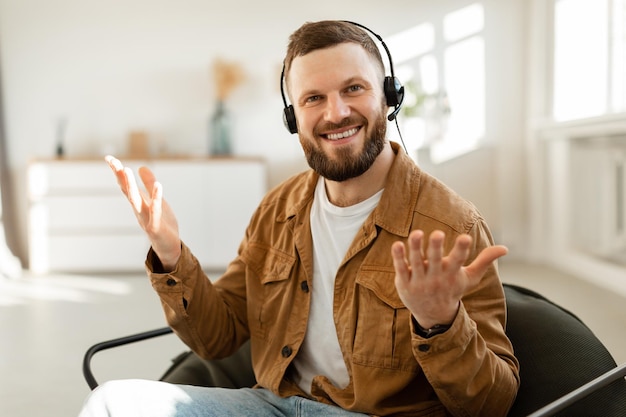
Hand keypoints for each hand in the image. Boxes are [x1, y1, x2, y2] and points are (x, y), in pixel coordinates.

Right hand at [105, 155, 180, 269]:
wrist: (169, 247)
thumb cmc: (163, 223)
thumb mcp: (158, 200)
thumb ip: (150, 185)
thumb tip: (142, 167)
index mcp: (138, 203)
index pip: (125, 186)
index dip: (118, 172)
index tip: (108, 157)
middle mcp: (139, 210)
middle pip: (127, 191)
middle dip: (120, 176)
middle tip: (113, 161)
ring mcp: (146, 219)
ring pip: (136, 201)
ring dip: (131, 186)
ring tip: (127, 170)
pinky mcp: (156, 227)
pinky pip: (155, 212)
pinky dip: (156, 199)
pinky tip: (159, 185)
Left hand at [391, 230, 507, 328]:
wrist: (433, 314)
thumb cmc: (453, 289)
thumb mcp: (470, 277)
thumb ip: (485, 260)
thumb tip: (505, 248)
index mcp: (452, 274)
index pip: (458, 260)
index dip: (461, 249)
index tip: (465, 238)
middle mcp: (435, 277)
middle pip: (435, 260)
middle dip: (436, 247)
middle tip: (437, 234)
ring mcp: (419, 280)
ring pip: (416, 262)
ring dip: (415, 248)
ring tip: (416, 233)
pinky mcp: (404, 281)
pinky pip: (400, 268)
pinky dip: (398, 257)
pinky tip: (397, 244)